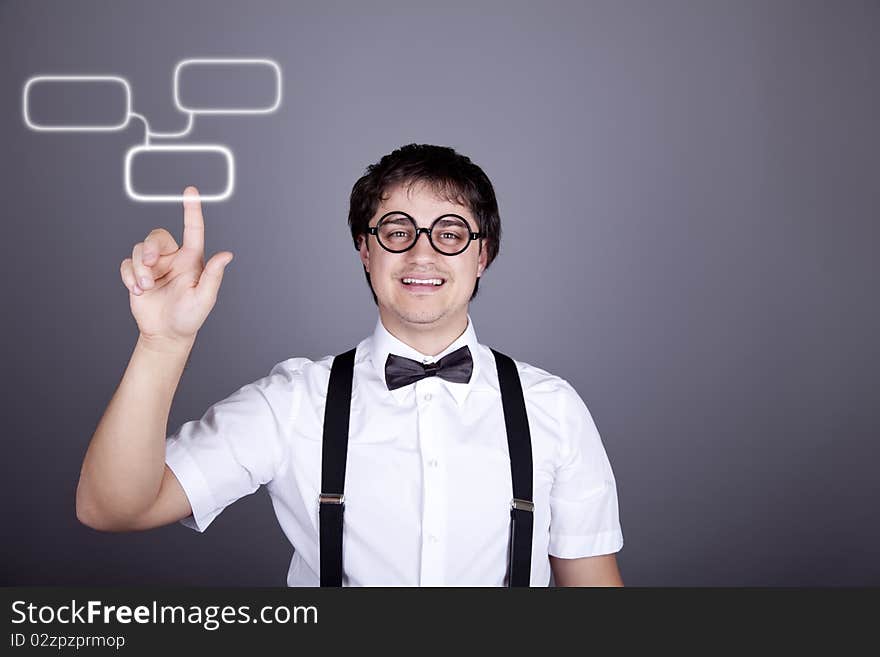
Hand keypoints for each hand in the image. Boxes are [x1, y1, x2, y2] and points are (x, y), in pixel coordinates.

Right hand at [119, 186, 232, 345]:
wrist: (166, 334)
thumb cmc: (190, 317)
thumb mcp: (204, 298)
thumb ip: (213, 276)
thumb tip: (227, 255)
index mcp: (191, 260)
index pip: (193, 230)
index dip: (192, 210)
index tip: (191, 191)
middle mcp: (173, 259)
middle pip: (157, 236)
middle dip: (150, 247)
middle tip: (150, 263)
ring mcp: (154, 266)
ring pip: (139, 249)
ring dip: (139, 268)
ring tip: (146, 287)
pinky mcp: (137, 274)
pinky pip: (127, 264)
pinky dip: (129, 276)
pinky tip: (138, 291)